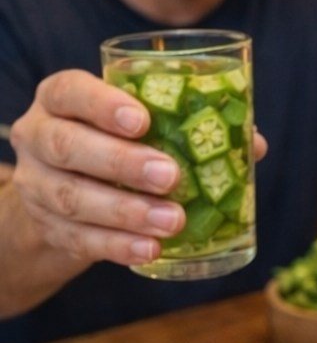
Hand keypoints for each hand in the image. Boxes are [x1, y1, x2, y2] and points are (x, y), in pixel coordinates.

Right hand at [9, 71, 267, 270]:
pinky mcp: (48, 228)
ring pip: (73, 198)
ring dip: (127, 212)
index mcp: (61, 99)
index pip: (71, 91)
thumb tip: (253, 143)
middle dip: (122, 162)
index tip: (142, 121)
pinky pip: (81, 240)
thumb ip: (186, 128)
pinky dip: (118, 246)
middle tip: (170, 176)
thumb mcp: (136, 131)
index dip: (103, 105)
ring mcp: (37, 186)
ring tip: (172, 221)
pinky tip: (151, 250)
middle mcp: (39, 137)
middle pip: (68, 146)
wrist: (62, 203)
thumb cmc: (113, 150)